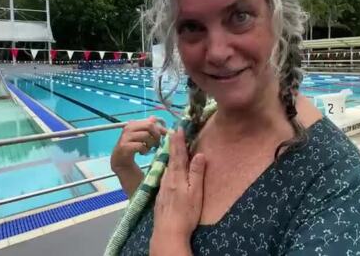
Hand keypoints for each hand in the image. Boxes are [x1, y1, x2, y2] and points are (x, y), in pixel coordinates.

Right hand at [110, 116, 165, 172]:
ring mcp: (126, 137)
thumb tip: (154, 118)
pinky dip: (144, 150)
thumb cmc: (132, 147)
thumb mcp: (141, 136)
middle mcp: (129, 128)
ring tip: (148, 149)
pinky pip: (141, 146)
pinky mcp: (125, 146)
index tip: (165, 135)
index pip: (151, 121)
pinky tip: (142, 153)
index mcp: (133, 124)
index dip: (160, 128)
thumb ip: (147, 127)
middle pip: (149, 126)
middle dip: (156, 135)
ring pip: (146, 135)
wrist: (120, 160)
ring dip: (150, 144)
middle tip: (157, 144)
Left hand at [150, 128, 205, 253]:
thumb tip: (199, 154)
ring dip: (170, 155)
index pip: (178, 154)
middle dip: (173, 145)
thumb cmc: (185, 213)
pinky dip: (168, 167)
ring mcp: (162, 187)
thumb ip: (197, 173)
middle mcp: (167, 179)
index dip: (178, 140)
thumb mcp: (195, 192)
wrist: (168, 232)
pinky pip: (164, 176)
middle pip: (171, 158)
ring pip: (167, 167)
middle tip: (174, 132)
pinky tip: (168, 169)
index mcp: (177, 176)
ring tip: (172, 147)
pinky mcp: (160, 195)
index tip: (178, 127)